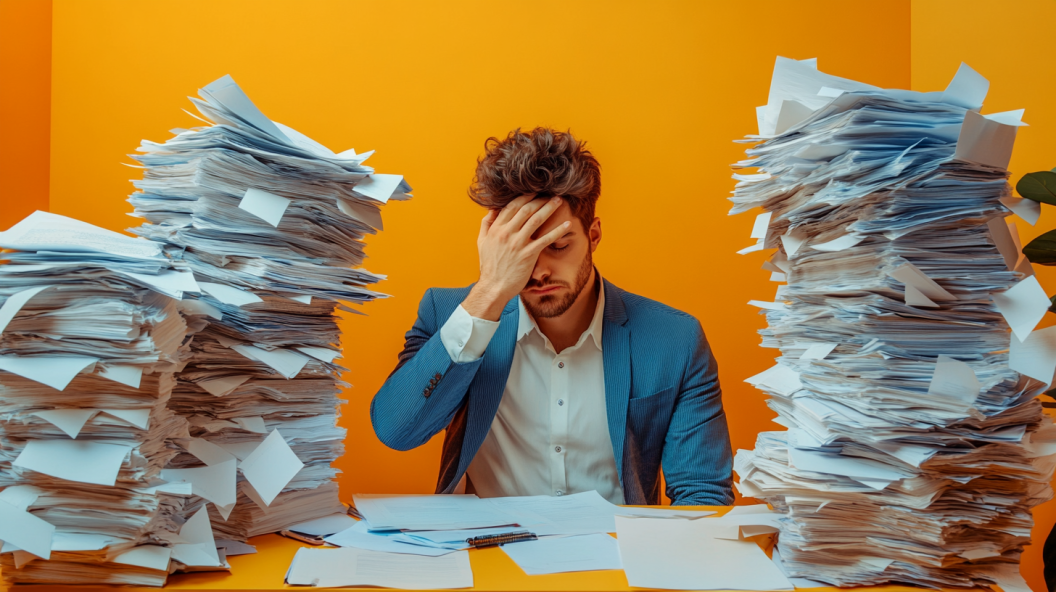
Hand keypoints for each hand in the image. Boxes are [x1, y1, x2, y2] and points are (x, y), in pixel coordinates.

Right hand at [462, 195, 569, 320]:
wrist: (493, 287)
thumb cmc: (489, 266)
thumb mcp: (482, 242)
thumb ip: (486, 224)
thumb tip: (492, 209)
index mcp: (496, 228)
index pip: (511, 206)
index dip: (525, 196)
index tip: (535, 191)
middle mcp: (506, 233)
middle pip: (526, 209)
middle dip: (539, 198)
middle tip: (551, 192)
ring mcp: (518, 243)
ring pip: (536, 220)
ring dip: (549, 208)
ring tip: (559, 201)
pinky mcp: (528, 255)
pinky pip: (546, 239)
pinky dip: (557, 230)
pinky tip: (567, 224)